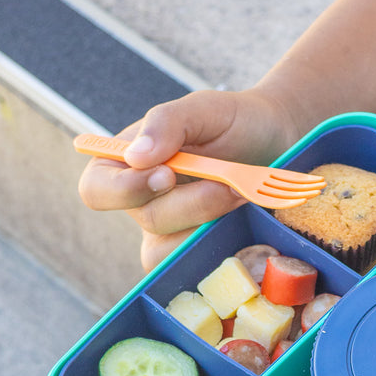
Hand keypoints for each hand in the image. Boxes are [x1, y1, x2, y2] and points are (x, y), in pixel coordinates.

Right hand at [77, 88, 304, 270]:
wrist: (278, 144)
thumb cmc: (234, 122)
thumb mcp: (202, 109)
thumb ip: (166, 123)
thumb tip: (135, 156)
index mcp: (124, 165)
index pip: (97, 191)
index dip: (125, 190)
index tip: (167, 175)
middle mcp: (142, 203)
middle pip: (147, 221)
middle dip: (192, 204)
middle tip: (228, 184)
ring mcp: (171, 232)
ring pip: (171, 251)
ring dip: (210, 225)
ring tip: (240, 197)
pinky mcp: (200, 251)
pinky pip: (197, 266)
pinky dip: (222, 248)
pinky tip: (242, 224)